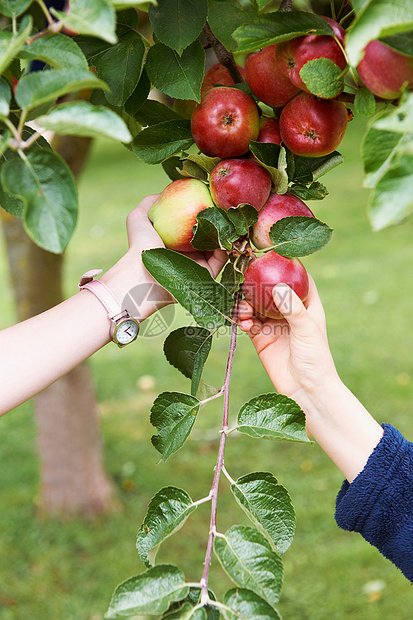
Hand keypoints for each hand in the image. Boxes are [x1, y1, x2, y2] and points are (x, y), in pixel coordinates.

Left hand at [102, 194, 227, 320]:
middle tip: (225, 206)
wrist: (143, 273)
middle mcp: (189, 251)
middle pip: (209, 232)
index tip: (210, 197)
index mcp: (176, 240)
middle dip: (219, 220)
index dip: (203, 210)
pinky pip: (222, 258)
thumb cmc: (139, 244)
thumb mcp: (138, 217)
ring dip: (226, 231)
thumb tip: (165, 191)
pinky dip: (227, 246)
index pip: (194, 222)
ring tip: (229, 217)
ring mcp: (199, 263)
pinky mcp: (207, 275)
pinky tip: (227, 232)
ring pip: (219, 245)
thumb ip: (149, 203)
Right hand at [237, 275, 338, 401]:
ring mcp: (273, 324)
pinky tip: (244, 323)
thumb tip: (278, 286)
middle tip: (246, 279)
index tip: (273, 255)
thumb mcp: (307, 330)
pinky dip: (243, 319)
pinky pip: (248, 322)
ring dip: (247, 303)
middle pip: (271, 289)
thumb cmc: (315, 359)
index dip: (288, 266)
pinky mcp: (260, 338)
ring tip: (244, 310)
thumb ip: (293, 308)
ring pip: (256, 305)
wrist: (305, 390)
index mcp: (307, 305)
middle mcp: (289, 312)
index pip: (299, 279)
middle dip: (258, 284)